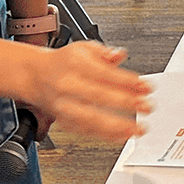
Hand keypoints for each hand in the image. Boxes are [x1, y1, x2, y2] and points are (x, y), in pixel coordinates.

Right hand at [20, 41, 147, 142]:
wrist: (36, 76)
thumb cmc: (64, 62)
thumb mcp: (84, 48)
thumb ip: (105, 52)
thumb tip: (121, 55)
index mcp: (74, 65)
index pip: (104, 74)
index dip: (127, 81)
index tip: (146, 87)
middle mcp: (67, 86)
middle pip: (98, 97)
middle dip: (126, 103)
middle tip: (147, 107)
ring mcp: (64, 106)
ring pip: (90, 119)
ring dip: (117, 126)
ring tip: (138, 129)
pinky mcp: (64, 122)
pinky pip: (86, 132)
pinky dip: (106, 136)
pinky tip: (123, 135)